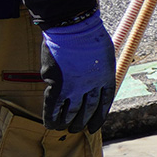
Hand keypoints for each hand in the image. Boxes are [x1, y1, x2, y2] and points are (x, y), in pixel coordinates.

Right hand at [39, 12, 117, 132]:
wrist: (73, 26)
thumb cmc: (89, 35)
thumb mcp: (104, 54)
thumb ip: (98, 71)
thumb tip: (92, 84)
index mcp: (106, 78)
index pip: (104, 105)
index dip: (99, 118)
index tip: (95, 127)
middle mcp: (92, 86)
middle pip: (88, 111)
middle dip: (82, 122)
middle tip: (76, 129)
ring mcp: (74, 87)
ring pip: (71, 112)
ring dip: (67, 123)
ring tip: (63, 128)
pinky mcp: (57, 84)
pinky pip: (53, 106)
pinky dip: (51, 117)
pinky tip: (50, 124)